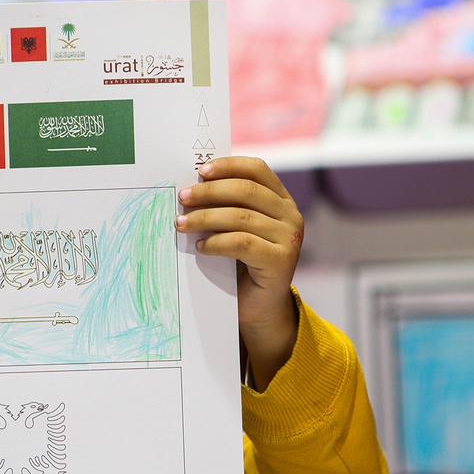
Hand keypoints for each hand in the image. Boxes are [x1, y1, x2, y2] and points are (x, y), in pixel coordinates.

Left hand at [175, 156, 303, 389]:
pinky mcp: (282, 261)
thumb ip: (227, 207)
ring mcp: (289, 238)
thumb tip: (191, 187)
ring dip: (206, 218)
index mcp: (281, 200)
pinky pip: (242, 243)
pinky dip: (217, 243)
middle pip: (246, 190)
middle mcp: (291, 215)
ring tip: (182, 224)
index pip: (257, 170)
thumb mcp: (236, 229)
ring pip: (241, 217)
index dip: (228, 166)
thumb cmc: (242, 264)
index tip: (200, 171)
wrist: (260, 308)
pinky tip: (201, 248)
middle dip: (209, 192)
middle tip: (182, 199)